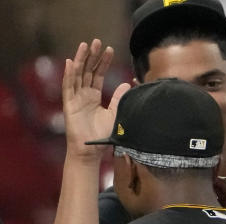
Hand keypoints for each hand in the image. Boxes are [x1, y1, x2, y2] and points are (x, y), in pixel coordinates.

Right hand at [62, 40, 129, 157]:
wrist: (92, 150)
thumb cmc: (103, 134)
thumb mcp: (115, 113)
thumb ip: (118, 98)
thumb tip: (127, 83)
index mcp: (93, 96)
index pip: (98, 74)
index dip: (103, 62)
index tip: (110, 49)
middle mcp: (83, 94)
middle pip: (87, 70)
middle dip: (92, 56)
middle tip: (97, 41)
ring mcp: (75, 98)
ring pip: (77, 74)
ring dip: (81, 60)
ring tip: (85, 45)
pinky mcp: (69, 104)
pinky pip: (68, 86)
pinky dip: (69, 74)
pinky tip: (71, 62)